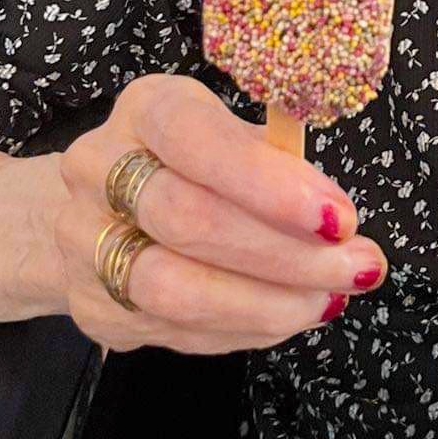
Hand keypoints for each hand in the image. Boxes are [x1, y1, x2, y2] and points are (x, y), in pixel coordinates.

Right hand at [54, 73, 387, 353]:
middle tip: (353, 267)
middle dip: (284, 253)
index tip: (337, 218)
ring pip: (174, 288)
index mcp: (146, 109)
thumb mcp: (231, 136)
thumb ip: (278, 166)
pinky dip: (244, 329)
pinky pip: (174, 329)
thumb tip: (338, 222)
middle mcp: (99, 170)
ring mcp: (84, 242)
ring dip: (266, 304)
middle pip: (187, 219)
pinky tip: (287, 316)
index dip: (268, 184)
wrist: (96, 205)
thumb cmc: (190, 161)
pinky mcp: (92, 306)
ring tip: (326, 299)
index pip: (196, 140)